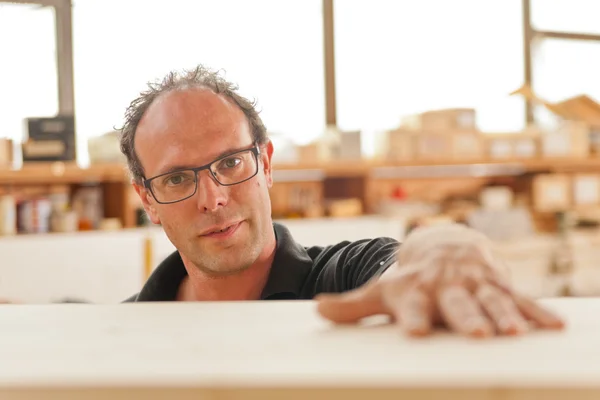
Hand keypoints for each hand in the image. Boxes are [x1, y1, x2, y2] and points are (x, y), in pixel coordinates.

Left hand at [316, 224, 564, 337]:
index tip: (416, 332)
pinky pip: (521, 300)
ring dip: (505, 315)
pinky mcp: (500, 285)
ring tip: (514, 331)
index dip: (415, 317)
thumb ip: (353, 305)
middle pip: (458, 303)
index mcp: (416, 290)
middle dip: (468, 315)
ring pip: (493, 301)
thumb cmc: (411, 278)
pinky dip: (537, 313)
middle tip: (478, 331)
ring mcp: (476, 284)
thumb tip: (317, 311)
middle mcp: (447, 286)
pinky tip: (555, 327)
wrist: (445, 246)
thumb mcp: (383, 290)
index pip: (413, 306)